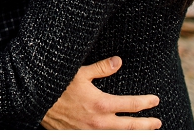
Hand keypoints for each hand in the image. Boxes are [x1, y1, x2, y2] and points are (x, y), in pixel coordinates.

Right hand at [41, 56, 161, 129]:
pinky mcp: (81, 136)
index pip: (131, 105)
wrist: (35, 102)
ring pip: (119, 137)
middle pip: (131, 127)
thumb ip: (101, 68)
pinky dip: (115, 138)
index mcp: (101, 104)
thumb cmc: (57, 85)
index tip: (155, 100)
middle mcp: (99, 122)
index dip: (146, 103)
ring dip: (134, 135)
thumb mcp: (79, 73)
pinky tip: (118, 135)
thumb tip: (119, 61)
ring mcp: (90, 133)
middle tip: (158, 122)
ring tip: (145, 133)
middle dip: (147, 125)